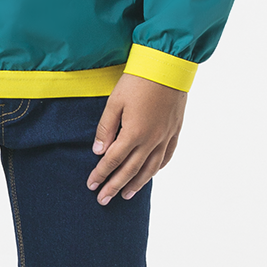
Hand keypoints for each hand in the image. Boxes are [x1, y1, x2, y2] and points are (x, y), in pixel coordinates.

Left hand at [88, 73, 186, 203]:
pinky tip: (150, 174)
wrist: (167, 67)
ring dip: (136, 183)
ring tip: (126, 195)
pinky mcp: (174, 131)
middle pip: (130, 170)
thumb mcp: (115, 101)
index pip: (113, 161)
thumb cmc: (138, 81)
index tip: (91, 185)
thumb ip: (106, 128)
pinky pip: (166, 156)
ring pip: (150, 168)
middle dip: (114, 186)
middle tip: (103, 200)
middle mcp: (151, 141)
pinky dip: (157, 169)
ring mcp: (165, 137)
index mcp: (133, 134)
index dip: (101, 174)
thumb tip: (99, 151)